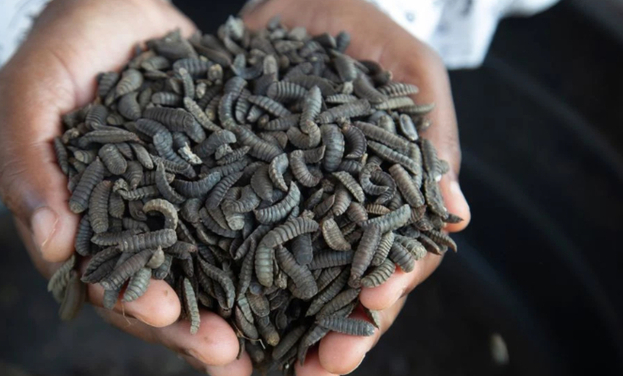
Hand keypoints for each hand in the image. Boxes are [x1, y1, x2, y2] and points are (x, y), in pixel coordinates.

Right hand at [0, 1, 249, 373]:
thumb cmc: (64, 50)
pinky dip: (265, 251)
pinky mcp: (220, 180)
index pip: (105, 278)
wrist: (120, 8)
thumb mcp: (29, 97)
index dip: (135, 302)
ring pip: (208, 269)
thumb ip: (28, 166)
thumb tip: (51, 245)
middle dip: (192, 326)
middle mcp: (135, 223)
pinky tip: (294, 274)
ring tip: (267, 340)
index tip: (168, 313)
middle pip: (163, 288)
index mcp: (83, 220)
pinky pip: (244, 220)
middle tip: (228, 354)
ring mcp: (181, 204)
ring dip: (234, 307)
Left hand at [242, 0, 470, 373]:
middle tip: (316, 370)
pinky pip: (238, 239)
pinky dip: (230, 277)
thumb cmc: (364, 32)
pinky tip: (215, 309)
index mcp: (387, 195)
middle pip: (344, 285)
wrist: (300, 5)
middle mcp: (340, 212)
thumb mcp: (408, 71)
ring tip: (262, 361)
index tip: (365, 322)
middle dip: (336, 330)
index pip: (396, 258)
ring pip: (293, 278)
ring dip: (282, 324)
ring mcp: (294, 206)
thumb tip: (459, 213)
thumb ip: (432, 137)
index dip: (384, 295)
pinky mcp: (248, 192)